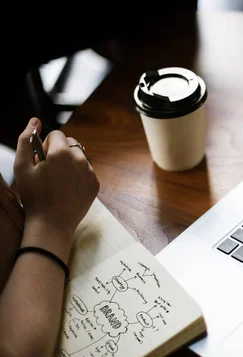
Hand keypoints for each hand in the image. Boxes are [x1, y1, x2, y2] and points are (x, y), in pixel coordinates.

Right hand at [14, 118, 98, 257]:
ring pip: (80, 157)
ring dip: (69, 163)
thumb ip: (25, 139)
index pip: (56, 134)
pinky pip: (87, 171)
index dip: (45, 145)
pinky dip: (78, 175)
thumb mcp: (21, 166)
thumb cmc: (33, 196)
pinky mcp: (95, 184)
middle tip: (48, 170)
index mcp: (62, 152)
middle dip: (59, 151)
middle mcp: (80, 159)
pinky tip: (66, 188)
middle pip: (70, 143)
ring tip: (57, 180)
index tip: (40, 160)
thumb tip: (35, 120)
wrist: (51, 224)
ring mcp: (90, 172)